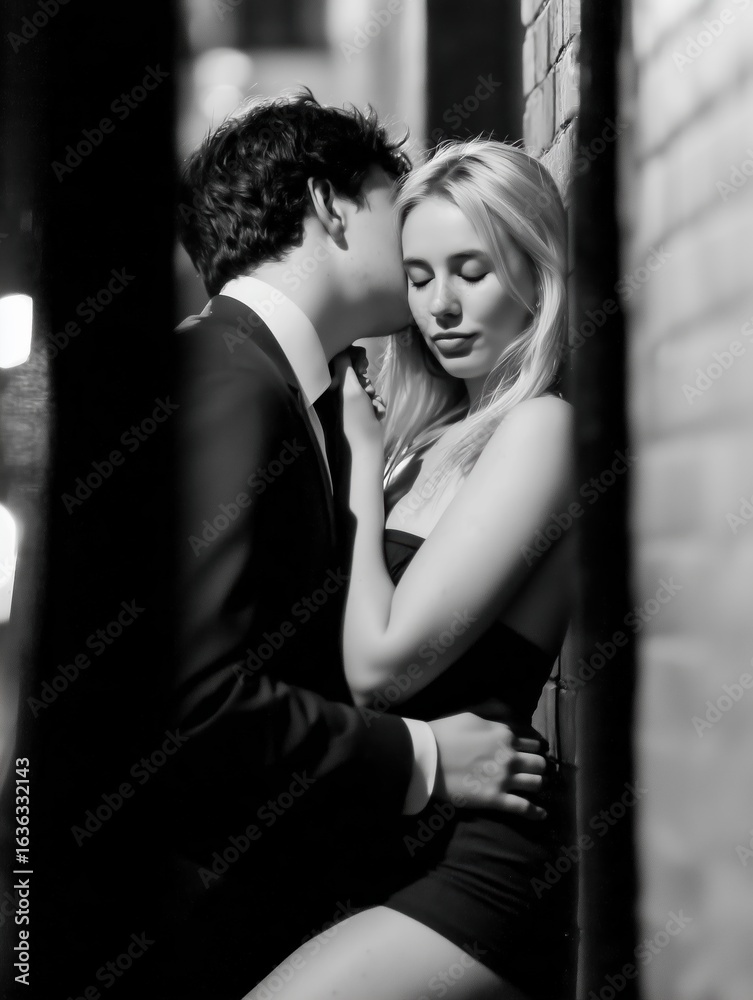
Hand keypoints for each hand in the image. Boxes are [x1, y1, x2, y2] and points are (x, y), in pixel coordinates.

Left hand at [332, 350, 383, 449]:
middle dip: (367, 382)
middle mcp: (340, 391)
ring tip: (373, 406)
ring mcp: (351, 401)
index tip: (362, 368)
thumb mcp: (350, 387)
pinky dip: (378, 405)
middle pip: (358, 373)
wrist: (366, 444)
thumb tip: (344, 349)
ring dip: (374, 394)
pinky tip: (377, 413)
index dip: (356, 360)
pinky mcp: (362, 410)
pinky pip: (373, 399)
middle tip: (367, 392)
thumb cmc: (356, 416)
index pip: (343, 359)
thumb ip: (345, 365)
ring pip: (368, 386)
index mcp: (333, 384)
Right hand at [429, 713, 546, 818]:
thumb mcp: (472, 719)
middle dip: (538, 767)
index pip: (532, 744)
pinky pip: (524, 808)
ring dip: (537, 785)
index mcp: (505, 735)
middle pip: (539, 764)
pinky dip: (536, 812)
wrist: (427, 757)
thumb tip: (502, 733)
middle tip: (533, 772)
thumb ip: (493, 726)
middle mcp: (510, 757)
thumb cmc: (445, 734)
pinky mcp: (495, 799)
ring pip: (537, 783)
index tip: (531, 755)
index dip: (532, 749)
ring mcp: (504, 779)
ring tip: (533, 787)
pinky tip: (542, 815)